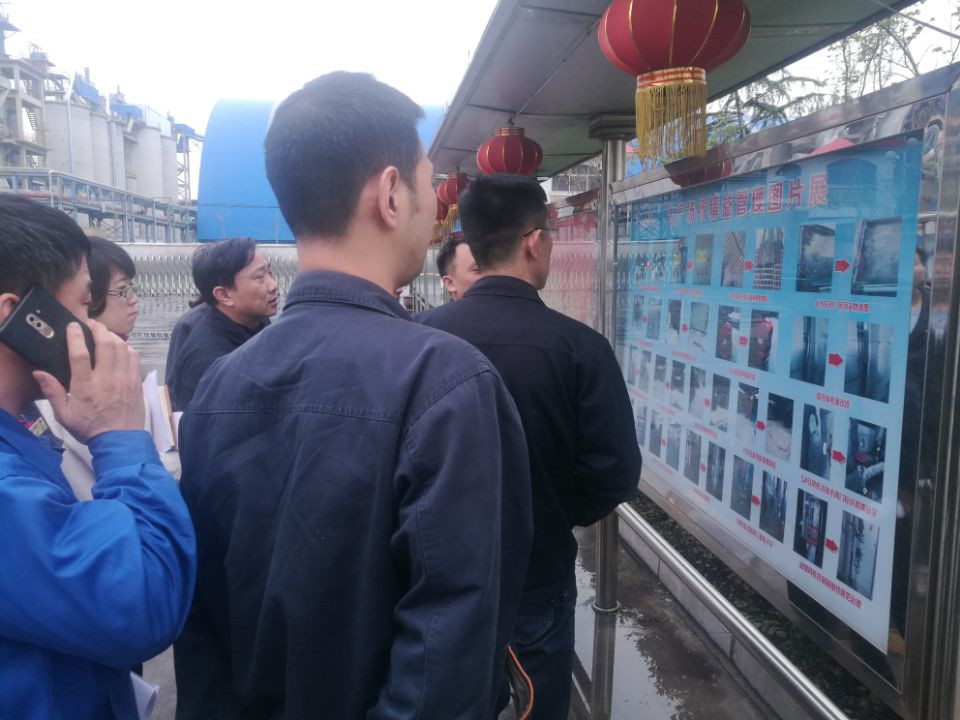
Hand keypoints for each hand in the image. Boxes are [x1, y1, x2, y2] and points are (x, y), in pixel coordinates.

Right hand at [33, 320, 144, 442]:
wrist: (120, 440)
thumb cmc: (90, 428)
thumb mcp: (64, 415)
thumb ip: (52, 392)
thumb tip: (39, 373)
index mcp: (86, 387)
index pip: (80, 355)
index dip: (76, 336)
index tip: (72, 326)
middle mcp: (107, 379)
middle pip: (106, 344)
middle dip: (98, 329)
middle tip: (91, 324)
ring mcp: (125, 379)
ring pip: (122, 348)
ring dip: (113, 336)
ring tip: (104, 333)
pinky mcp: (136, 381)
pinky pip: (134, 357)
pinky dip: (127, 347)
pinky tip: (120, 348)